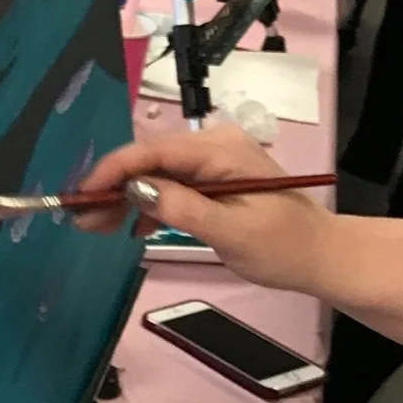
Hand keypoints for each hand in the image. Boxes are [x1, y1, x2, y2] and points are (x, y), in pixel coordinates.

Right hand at [74, 126, 329, 291]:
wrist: (321, 257)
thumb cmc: (283, 247)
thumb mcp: (230, 232)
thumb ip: (181, 208)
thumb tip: (135, 188)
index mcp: (219, 149)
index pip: (153, 150)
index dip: (113, 170)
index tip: (81, 194)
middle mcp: (213, 145)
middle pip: (149, 160)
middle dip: (113, 188)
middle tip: (81, 220)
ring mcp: (212, 161)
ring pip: (155, 173)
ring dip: (125, 198)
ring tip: (95, 228)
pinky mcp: (212, 179)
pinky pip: (169, 185)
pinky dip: (147, 205)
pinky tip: (128, 228)